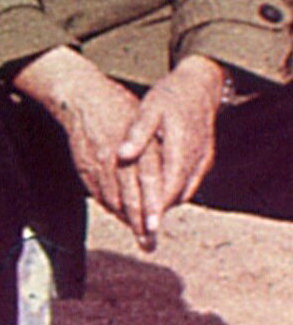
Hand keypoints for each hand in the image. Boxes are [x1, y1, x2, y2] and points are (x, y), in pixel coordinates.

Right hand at [16, 47, 150, 236]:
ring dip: (126, 219)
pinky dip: (111, 206)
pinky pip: (98, 193)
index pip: (148, 182)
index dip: (151, 207)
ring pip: (113, 198)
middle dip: (140, 224)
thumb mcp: (147, 127)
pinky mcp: (84, 166)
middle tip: (149, 245)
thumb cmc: (123, 111)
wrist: (83, 98)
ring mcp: (98, 163)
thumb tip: (174, 191)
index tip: (155, 228)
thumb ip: (158, 158)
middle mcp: (118, 157)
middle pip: (130, 197)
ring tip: (139, 236)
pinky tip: (120, 214)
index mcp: (139, 146)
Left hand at [113, 58, 227, 247]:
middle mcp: (197, 160)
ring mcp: (203, 162)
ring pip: (182, 192)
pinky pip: (186, 184)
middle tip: (143, 237)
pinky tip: (155, 199)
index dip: (156, 208)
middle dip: (159, 215)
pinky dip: (171, 194)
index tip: (145, 227)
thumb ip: (136, 134)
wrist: (199, 87)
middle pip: (176, 195)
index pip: (169, 186)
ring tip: (143, 225)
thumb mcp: (149, 109)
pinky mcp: (203, 161)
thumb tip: (122, 156)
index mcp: (183, 149)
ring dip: (164, 206)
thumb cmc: (170, 97)